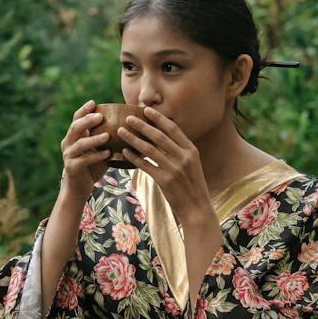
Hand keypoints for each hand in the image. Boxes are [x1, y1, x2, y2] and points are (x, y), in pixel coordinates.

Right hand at [60, 100, 110, 197]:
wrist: (78, 188)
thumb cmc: (91, 166)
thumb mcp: (97, 150)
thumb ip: (105, 138)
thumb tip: (129, 128)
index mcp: (73, 137)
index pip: (76, 119)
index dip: (83, 110)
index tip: (93, 103)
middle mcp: (68, 144)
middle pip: (75, 127)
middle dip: (87, 121)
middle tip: (100, 116)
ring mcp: (69, 156)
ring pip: (80, 144)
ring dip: (94, 139)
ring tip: (107, 136)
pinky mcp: (72, 168)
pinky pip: (85, 160)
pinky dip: (97, 156)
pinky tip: (108, 154)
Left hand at [118, 106, 211, 226]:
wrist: (196, 208)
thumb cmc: (192, 185)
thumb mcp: (192, 164)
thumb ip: (180, 150)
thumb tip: (163, 137)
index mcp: (191, 150)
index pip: (173, 129)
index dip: (159, 119)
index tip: (146, 110)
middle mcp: (184, 157)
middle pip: (159, 137)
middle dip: (142, 125)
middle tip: (129, 117)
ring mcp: (174, 169)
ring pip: (149, 150)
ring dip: (133, 139)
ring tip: (121, 131)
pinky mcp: (165, 181)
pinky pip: (145, 166)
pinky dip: (134, 158)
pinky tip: (125, 152)